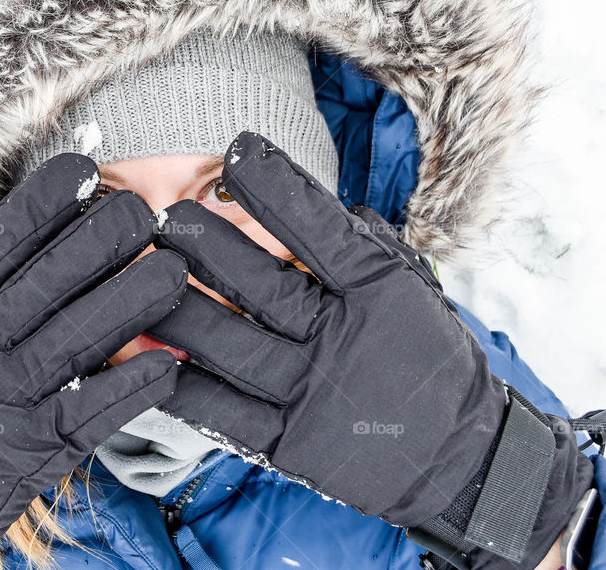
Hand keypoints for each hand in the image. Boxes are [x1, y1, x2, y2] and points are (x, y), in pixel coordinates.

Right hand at [0, 153, 187, 551]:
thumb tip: (64, 230)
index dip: (43, 203)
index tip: (85, 170)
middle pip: (45, 282)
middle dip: (100, 241)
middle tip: (144, 213)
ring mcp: (5, 398)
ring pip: (76, 339)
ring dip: (131, 302)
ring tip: (174, 271)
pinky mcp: (34, 450)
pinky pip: (90, 412)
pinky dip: (131, 388)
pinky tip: (168, 365)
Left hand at [149, 132, 591, 568]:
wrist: (459, 455)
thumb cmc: (429, 357)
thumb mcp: (411, 290)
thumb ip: (364, 246)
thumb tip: (315, 203)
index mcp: (379, 294)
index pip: (322, 231)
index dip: (278, 189)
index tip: (238, 151)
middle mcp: (341, 341)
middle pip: (262, 286)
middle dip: (208, 246)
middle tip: (166, 216)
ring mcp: (311, 395)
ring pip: (231, 348)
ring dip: (182, 310)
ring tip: (146, 277)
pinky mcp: (288, 445)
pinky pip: (223, 414)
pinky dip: (183, 387)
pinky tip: (149, 357)